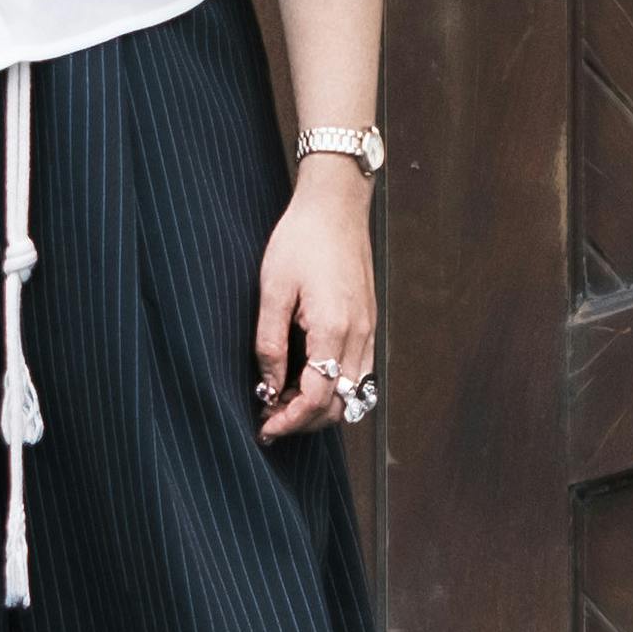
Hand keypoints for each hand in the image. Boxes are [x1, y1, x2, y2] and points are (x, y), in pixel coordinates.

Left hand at [251, 156, 378, 436]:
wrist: (336, 205)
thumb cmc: (301, 239)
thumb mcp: (273, 289)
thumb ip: (270, 343)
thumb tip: (269, 386)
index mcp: (334, 329)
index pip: (319, 398)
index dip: (290, 420)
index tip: (264, 426)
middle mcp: (359, 336)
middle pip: (340, 405)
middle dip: (304, 421)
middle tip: (268, 417)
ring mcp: (368, 330)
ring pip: (352, 393)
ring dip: (320, 407)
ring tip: (282, 400)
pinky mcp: (368, 323)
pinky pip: (357, 372)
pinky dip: (333, 388)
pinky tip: (304, 378)